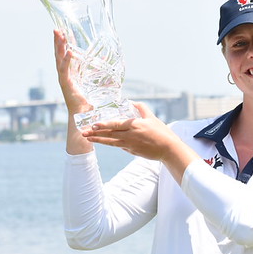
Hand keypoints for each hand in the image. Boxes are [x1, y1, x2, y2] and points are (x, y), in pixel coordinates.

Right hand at [53, 29, 90, 112]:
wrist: (83, 114)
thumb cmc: (88, 100)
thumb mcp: (94, 80)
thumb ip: (97, 69)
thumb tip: (104, 59)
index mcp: (69, 72)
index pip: (65, 54)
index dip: (64, 43)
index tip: (64, 31)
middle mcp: (64, 74)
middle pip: (59, 54)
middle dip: (58, 41)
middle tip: (57, 28)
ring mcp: (63, 78)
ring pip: (59, 59)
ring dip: (59, 46)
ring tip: (59, 35)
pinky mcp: (65, 83)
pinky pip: (64, 69)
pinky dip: (67, 60)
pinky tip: (69, 51)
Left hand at [82, 102, 198, 181]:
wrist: (169, 149)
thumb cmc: (162, 132)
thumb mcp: (152, 118)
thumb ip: (141, 108)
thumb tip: (132, 101)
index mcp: (134, 126)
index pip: (115, 124)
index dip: (104, 125)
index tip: (94, 125)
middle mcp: (130, 136)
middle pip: (109, 134)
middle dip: (95, 133)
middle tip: (83, 133)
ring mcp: (130, 145)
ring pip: (111, 142)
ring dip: (99, 140)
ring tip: (88, 138)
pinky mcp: (132, 151)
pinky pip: (119, 146)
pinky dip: (111, 143)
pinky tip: (104, 142)